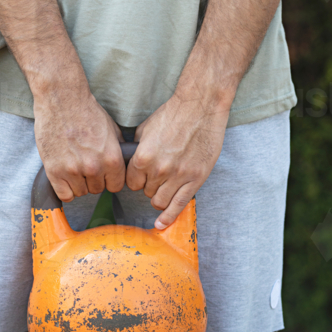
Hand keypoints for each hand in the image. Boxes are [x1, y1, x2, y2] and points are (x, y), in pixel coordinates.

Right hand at [34, 86, 124, 200]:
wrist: (62, 100)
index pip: (115, 186)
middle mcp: (93, 167)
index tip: (103, 173)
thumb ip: (118, 151)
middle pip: (97, 190)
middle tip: (84, 165)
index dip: (109, 180)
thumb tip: (124, 164)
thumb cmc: (87, 112)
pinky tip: (64, 177)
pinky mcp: (54, 171)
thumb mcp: (112, 130)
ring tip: (74, 166)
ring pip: (80, 193)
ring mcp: (73, 170)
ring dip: (78, 183)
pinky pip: (64, 195)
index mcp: (111, 159)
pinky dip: (65, 189)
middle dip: (92, 180)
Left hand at [126, 93, 229, 228]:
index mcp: (143, 157)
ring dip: (158, 197)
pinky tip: (162, 224)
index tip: (141, 177)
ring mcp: (179, 176)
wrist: (201, 107)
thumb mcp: (145, 129)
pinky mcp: (195, 179)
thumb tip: (131, 164)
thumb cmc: (173, 114)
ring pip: (160, 201)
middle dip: (148, 186)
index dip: (136, 180)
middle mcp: (159, 169)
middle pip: (146, 192)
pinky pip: (179, 205)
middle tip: (156, 176)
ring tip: (162, 188)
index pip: (131, 183)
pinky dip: (169, 217)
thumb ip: (137, 150)